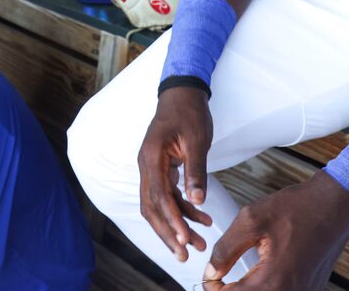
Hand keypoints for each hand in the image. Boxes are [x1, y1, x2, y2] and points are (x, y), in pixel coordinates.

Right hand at [137, 87, 214, 261]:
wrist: (182, 93)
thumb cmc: (189, 112)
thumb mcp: (197, 140)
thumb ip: (196, 171)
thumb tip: (197, 201)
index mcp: (151, 157)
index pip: (157, 196)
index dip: (170, 220)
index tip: (184, 238)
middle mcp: (146, 165)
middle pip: (151, 207)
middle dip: (168, 233)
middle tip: (184, 255)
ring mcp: (152, 168)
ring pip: (158, 205)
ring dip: (176, 225)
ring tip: (198, 243)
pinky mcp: (161, 169)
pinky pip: (168, 195)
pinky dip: (182, 210)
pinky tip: (202, 218)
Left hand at [202, 173, 348, 289]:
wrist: (336, 204)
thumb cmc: (299, 208)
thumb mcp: (251, 220)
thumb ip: (225, 250)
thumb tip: (212, 272)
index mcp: (273, 282)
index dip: (213, 288)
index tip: (211, 276)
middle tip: (221, 277)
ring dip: (248, 290)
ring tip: (237, 278)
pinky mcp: (310, 290)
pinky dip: (266, 288)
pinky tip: (259, 275)